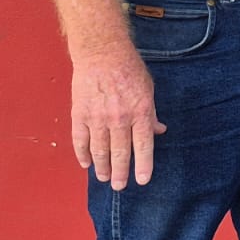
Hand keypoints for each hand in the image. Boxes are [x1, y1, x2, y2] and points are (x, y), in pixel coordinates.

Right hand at [70, 42, 165, 188]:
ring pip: (99, 151)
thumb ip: (151, 113)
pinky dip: (83, 154)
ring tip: (103, 178)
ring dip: (102, 167)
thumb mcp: (148, 89)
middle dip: (120, 172)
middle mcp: (119, 118)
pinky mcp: (80, 115)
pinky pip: (81, 141)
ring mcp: (98, 118)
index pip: (142, 146)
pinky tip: (86, 163)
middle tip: (119, 186)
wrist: (102, 54)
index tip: (142, 180)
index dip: (143, 165)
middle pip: (119, 153)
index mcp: (140, 111)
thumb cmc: (129, 69)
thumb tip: (159, 131)